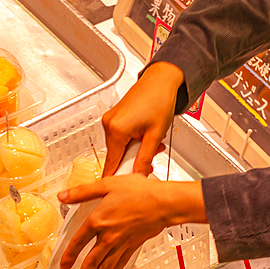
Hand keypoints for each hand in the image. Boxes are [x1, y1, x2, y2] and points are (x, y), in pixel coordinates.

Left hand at [57, 176, 205, 268]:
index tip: (63, 266)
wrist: (164, 202)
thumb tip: (63, 195)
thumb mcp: (107, 185)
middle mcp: (108, 236)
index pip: (78, 242)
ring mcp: (122, 243)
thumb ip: (83, 192)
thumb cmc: (140, 191)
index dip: (69, 255)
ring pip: (105, 268)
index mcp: (98, 220)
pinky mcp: (133, 246)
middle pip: (91, 262)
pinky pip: (121, 264)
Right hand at [102, 61, 183, 176]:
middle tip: (153, 154)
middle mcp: (108, 124)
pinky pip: (120, 136)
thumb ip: (145, 158)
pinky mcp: (114, 117)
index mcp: (116, 130)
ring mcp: (110, 120)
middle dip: (134, 159)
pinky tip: (146, 133)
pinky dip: (133, 139)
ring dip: (135, 149)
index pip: (111, 163)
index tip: (120, 187)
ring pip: (120, 146)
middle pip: (117, 155)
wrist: (161, 81)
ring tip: (153, 139)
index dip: (118, 176)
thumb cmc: (160, 101)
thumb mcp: (155, 135)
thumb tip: (138, 175)